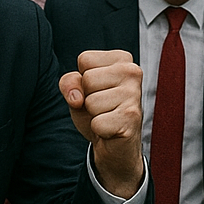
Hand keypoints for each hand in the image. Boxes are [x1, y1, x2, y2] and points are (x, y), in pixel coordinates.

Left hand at [61, 51, 143, 198]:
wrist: (115, 144)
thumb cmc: (98, 110)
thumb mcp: (78, 91)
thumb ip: (69, 83)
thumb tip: (76, 97)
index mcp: (122, 58)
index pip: (85, 60)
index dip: (82, 79)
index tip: (97, 89)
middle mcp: (132, 71)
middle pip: (87, 79)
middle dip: (87, 97)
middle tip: (102, 105)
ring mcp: (134, 94)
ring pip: (90, 102)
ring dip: (93, 115)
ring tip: (107, 116)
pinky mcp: (131, 117)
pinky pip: (97, 122)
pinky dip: (99, 129)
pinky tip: (111, 128)